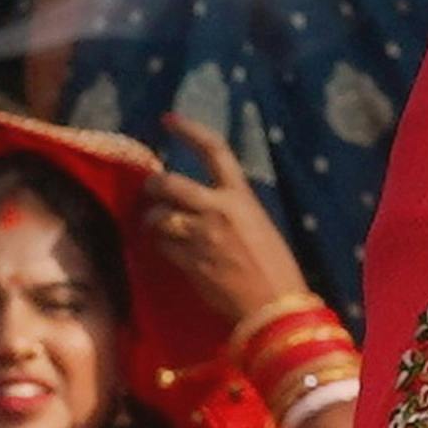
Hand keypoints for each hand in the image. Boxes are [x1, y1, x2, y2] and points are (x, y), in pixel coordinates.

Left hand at [134, 113, 312, 321]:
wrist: (273, 306)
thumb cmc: (276, 267)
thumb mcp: (259, 225)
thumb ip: (230, 210)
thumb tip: (203, 205)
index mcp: (241, 196)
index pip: (214, 150)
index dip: (189, 131)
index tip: (168, 121)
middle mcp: (217, 209)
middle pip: (169, 183)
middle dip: (153, 185)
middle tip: (151, 189)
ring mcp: (199, 236)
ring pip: (158, 216)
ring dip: (153, 220)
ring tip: (158, 226)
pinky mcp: (187, 261)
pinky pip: (161, 245)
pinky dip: (160, 245)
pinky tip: (168, 250)